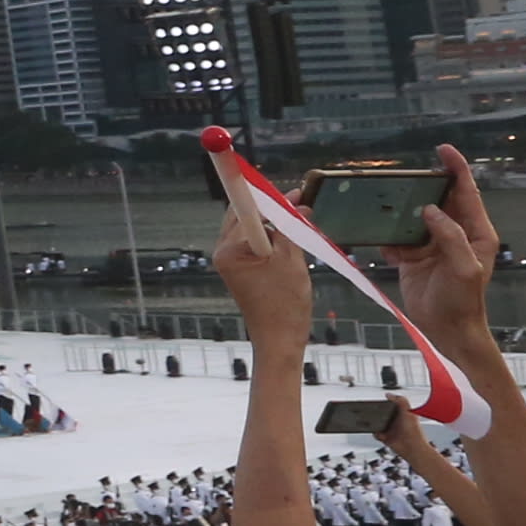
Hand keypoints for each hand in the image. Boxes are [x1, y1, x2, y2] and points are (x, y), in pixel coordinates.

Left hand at [213, 201, 312, 350]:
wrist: (279, 340)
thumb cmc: (285, 304)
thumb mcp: (291, 260)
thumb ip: (288, 227)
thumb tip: (292, 203)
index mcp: (229, 250)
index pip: (245, 209)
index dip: (267, 196)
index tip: (284, 185)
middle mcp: (223, 252)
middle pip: (246, 215)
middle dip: (273, 208)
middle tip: (301, 202)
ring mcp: (230, 261)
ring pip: (253, 228)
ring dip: (276, 224)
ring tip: (302, 224)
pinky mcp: (239, 268)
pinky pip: (256, 242)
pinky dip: (274, 238)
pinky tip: (292, 240)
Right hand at [373, 401, 431, 468]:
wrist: (412, 448)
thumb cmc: (414, 431)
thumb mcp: (408, 411)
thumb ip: (400, 401)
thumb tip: (389, 395)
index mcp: (403, 414)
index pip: (393, 406)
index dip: (387, 403)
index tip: (381, 400)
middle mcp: (397, 422)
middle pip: (384, 414)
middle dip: (378, 413)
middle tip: (373, 411)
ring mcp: (391, 430)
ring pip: (379, 424)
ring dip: (375, 423)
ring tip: (373, 421)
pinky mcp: (386, 438)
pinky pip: (376, 434)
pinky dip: (375, 433)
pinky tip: (378, 432)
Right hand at [389, 146, 502, 364]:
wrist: (448, 331)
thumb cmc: (463, 301)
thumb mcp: (463, 267)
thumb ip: (450, 235)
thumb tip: (429, 210)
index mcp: (475, 232)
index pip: (466, 193)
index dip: (456, 169)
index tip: (443, 150)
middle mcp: (454, 234)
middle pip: (437, 200)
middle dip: (421, 187)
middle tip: (403, 176)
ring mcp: (432, 245)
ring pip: (413, 217)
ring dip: (399, 211)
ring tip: (383, 200)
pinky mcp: (413, 258)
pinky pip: (397, 239)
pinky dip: (387, 237)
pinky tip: (379, 238)